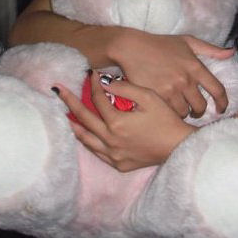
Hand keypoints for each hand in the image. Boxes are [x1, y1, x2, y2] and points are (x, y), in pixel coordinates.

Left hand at [54, 72, 196, 171]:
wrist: (179, 147)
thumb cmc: (166, 119)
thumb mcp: (148, 97)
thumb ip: (125, 88)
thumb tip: (103, 80)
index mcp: (117, 123)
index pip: (98, 100)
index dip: (93, 84)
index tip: (90, 73)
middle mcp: (110, 140)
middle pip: (84, 118)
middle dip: (70, 102)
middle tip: (58, 90)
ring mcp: (113, 154)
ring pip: (86, 139)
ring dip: (74, 125)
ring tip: (65, 114)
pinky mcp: (119, 164)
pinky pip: (97, 152)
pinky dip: (88, 141)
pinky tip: (85, 135)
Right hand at [108, 29, 232, 117]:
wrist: (131, 48)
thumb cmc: (160, 44)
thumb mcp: (187, 41)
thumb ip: (211, 49)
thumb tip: (231, 53)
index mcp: (195, 66)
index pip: (218, 90)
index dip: (223, 103)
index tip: (221, 109)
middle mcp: (185, 80)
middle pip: (201, 106)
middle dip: (200, 111)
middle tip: (195, 110)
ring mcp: (170, 90)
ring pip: (184, 112)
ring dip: (184, 112)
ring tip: (179, 108)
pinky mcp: (156, 97)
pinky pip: (169, 113)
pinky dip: (170, 112)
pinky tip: (167, 108)